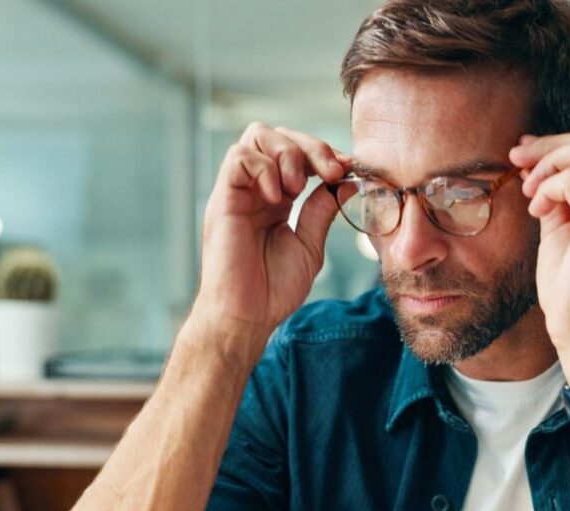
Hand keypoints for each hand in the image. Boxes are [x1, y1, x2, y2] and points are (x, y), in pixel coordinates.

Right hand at [192, 122, 346, 339]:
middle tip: (330, 171)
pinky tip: (278, 197)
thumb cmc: (272, 290)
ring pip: (256, 135)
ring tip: (297, 188)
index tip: (347, 169)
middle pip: (277, 134)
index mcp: (276, 198)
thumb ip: (322, 211)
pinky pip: (238, 157)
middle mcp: (255, 190)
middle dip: (311, 145)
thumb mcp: (309, 245)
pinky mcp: (223, 200)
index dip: (323, 153)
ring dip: (287, 154)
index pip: (296, 152)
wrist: (247, 317)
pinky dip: (264, 168)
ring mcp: (237, 192)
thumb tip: (346, 182)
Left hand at [509, 131, 569, 371]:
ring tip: (530, 197)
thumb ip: (557, 196)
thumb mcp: (563, 230)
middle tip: (517, 162)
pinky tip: (538, 213)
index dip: (557, 146)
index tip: (524, 154)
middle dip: (549, 147)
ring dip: (548, 167)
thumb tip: (535, 159)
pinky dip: (549, 187)